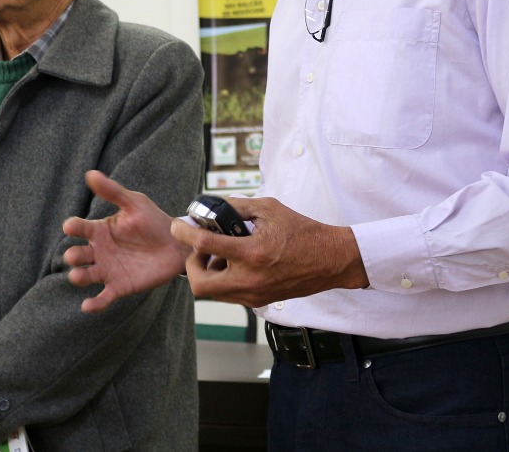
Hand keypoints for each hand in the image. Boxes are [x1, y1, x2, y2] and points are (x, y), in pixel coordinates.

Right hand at [62, 170, 189, 311]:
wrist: (178, 245)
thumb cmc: (154, 221)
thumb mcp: (134, 203)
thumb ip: (113, 192)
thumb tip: (90, 174)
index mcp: (100, 230)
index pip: (80, 228)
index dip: (73, 227)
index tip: (70, 227)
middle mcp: (99, 251)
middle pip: (78, 254)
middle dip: (73, 256)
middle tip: (74, 255)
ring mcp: (108, 270)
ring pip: (86, 275)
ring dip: (79, 276)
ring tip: (77, 276)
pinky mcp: (119, 286)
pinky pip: (103, 297)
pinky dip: (94, 303)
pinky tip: (87, 306)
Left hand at [172, 196, 368, 306]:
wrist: (330, 260)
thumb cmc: (303, 232)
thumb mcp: (269, 209)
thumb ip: (237, 206)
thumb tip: (212, 207)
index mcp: (252, 252)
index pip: (204, 245)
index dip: (184, 233)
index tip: (178, 226)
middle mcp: (250, 278)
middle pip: (200, 284)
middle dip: (192, 264)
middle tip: (199, 249)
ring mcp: (254, 294)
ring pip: (213, 293)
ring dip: (207, 273)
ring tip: (218, 255)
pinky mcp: (259, 301)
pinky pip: (229, 295)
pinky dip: (222, 280)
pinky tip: (233, 264)